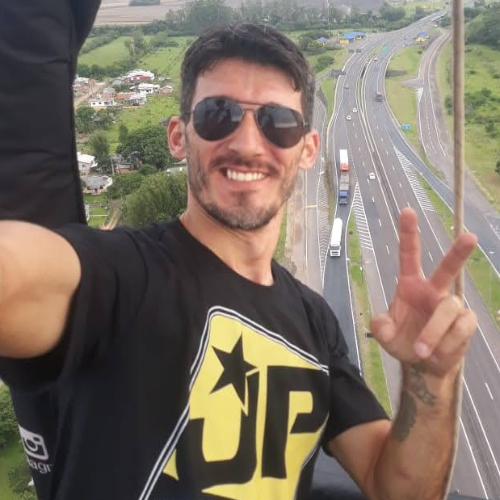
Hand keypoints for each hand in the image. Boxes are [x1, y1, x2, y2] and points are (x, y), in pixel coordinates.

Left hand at [371, 208, 477, 377]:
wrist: (424, 365)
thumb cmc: (403, 341)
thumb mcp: (385, 335)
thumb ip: (380, 328)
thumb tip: (381, 326)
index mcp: (410, 285)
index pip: (409, 255)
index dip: (408, 234)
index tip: (407, 211)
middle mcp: (433, 291)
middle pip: (448, 268)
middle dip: (458, 253)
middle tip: (470, 236)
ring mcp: (451, 306)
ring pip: (449, 308)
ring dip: (433, 331)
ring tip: (420, 350)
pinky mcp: (466, 323)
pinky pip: (460, 328)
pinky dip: (445, 342)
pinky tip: (436, 353)